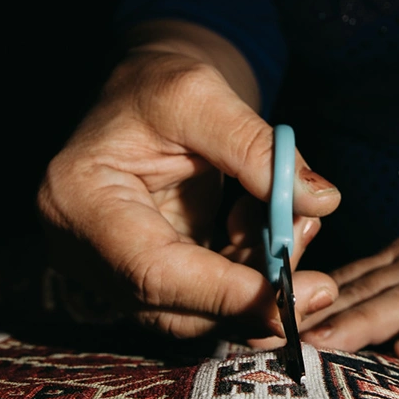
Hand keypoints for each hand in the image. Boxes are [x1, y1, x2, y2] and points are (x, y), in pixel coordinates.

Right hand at [38, 45, 339, 337]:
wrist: (139, 93)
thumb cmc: (157, 84)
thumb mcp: (202, 94)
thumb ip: (257, 148)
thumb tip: (320, 201)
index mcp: (79, 198)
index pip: (152, 271)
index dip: (225, 293)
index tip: (293, 294)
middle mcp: (83, 248)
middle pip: (175, 307)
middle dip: (254, 297)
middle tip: (320, 275)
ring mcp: (112, 270)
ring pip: (198, 313)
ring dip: (259, 281)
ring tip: (296, 221)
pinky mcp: (145, 278)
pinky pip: (206, 300)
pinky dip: (249, 273)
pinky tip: (265, 222)